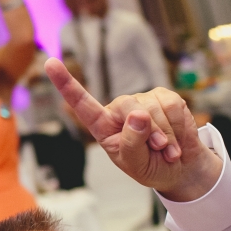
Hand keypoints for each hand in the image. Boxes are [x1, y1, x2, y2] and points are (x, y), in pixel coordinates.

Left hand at [45, 58, 220, 201]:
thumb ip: (132, 142)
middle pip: (130, 106)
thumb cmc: (150, 167)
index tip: (50, 63)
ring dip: (166, 135)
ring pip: (154, 108)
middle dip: (149, 131)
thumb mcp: (135, 164)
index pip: (82, 104)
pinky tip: (178, 140)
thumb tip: (138, 114)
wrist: (180, 168)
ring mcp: (143, 100)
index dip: (66, 84)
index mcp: (104, 126)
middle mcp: (121, 109)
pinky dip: (178, 127)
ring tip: (168, 150)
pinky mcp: (165, 97)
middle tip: (159, 149)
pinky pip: (173, 106)